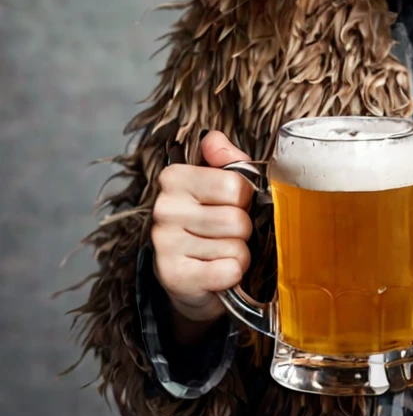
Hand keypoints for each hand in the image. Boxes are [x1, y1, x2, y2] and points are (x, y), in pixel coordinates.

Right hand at [151, 132, 254, 330]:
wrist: (190, 277)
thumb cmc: (213, 221)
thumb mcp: (224, 184)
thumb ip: (228, 159)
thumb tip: (214, 138)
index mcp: (175, 177)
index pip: (235, 184)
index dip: (244, 198)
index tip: (230, 204)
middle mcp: (164, 208)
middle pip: (237, 218)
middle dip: (243, 229)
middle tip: (226, 233)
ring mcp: (165, 244)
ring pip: (235, 246)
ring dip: (238, 252)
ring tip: (221, 251)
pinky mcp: (173, 277)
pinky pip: (229, 270)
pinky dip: (232, 273)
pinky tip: (217, 271)